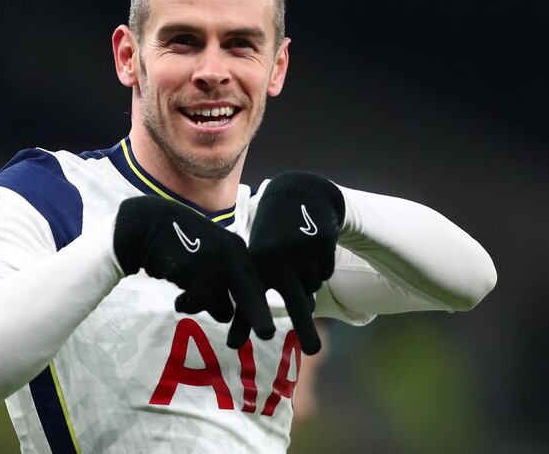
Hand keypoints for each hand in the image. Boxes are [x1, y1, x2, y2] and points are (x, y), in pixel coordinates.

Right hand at [114, 196, 274, 340]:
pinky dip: (188, 306)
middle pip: (249, 297)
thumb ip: (225, 276)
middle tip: (267, 334)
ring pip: (220, 307)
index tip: (266, 329)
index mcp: (237, 249)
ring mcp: (215, 265)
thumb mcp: (211, 254)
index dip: (260, 307)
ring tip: (188, 297)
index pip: (255, 284)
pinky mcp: (196, 274)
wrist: (150, 225)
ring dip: (205, 307)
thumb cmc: (181, 242)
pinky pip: (200, 305)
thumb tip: (230, 313)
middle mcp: (231, 255)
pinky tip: (179, 298)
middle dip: (257, 317)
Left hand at [227, 172, 344, 353]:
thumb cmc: (269, 241)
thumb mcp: (252, 265)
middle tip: (314, 353)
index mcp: (253, 263)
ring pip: (312, 288)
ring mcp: (301, 252)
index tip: (233, 345)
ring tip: (298, 262)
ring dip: (307, 284)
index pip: (248, 300)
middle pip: (295, 302)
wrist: (297, 196)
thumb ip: (240, 302)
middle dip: (304, 329)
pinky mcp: (322, 245)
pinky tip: (310, 249)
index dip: (242, 323)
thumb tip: (223, 341)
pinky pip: (325, 273)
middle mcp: (276, 259)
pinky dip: (319, 268)